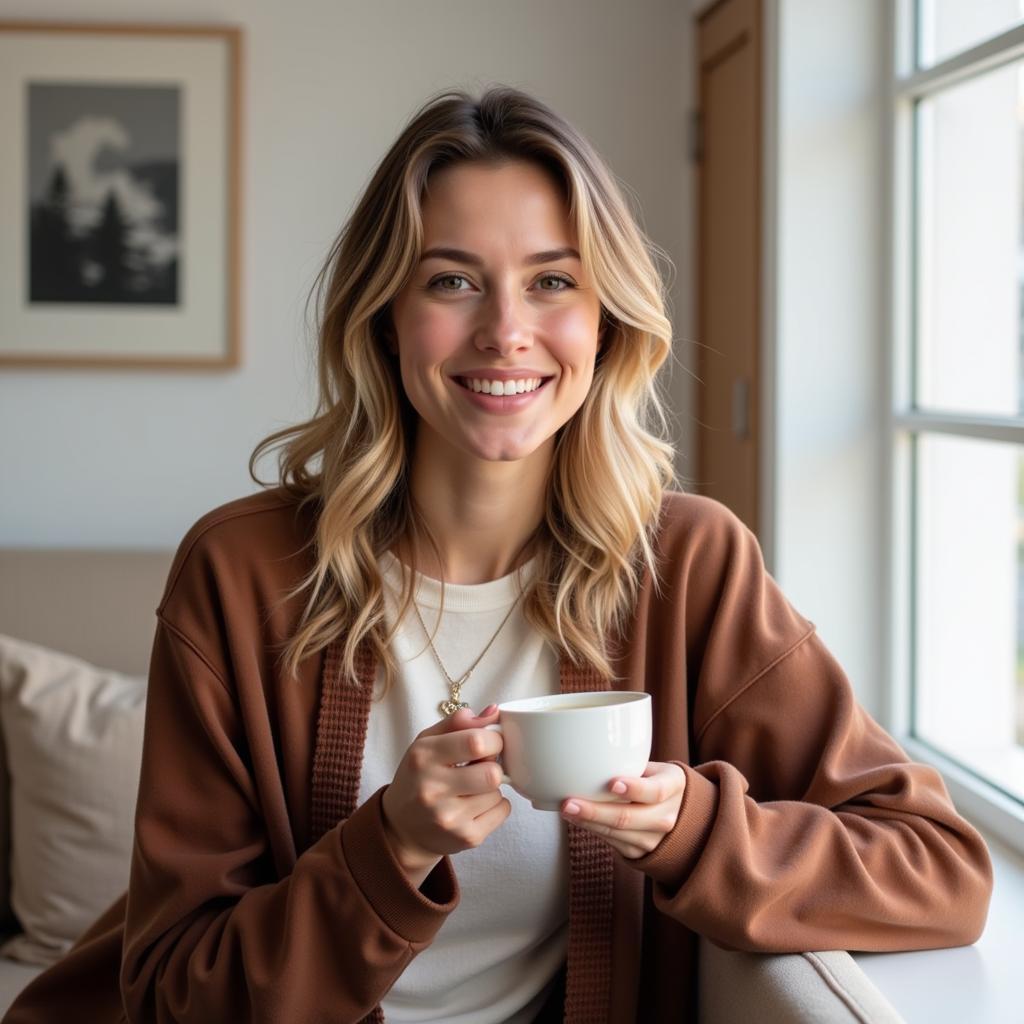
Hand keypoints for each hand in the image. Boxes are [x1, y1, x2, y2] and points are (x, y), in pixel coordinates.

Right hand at [381, 705, 510, 884]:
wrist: (401, 829)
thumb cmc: (418, 777)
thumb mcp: (427, 743)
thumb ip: (458, 723)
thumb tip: (494, 711)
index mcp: (423, 758)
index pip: (476, 742)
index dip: (493, 739)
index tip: (489, 742)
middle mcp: (433, 789)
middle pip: (492, 773)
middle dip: (493, 765)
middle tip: (481, 766)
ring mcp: (449, 818)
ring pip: (498, 792)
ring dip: (492, 787)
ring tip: (472, 788)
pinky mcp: (465, 838)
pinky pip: (502, 811)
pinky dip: (496, 806)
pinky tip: (475, 805)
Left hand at [560, 761, 685, 859]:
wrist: (682, 815)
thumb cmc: (659, 782)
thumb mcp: (656, 769)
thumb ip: (632, 764)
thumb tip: (591, 752)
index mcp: (674, 787)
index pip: (655, 791)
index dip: (634, 789)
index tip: (612, 783)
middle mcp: (667, 817)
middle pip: (628, 818)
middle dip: (595, 812)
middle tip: (569, 802)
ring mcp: (655, 839)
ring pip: (616, 833)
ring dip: (588, 822)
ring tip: (566, 810)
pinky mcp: (640, 853)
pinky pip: (612, 842)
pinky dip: (592, 830)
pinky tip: (576, 819)